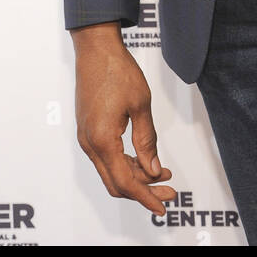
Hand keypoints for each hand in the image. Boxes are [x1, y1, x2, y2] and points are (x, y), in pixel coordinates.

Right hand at [73, 26, 174, 216]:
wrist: (95, 49)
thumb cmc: (118, 71)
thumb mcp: (140, 105)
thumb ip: (147, 141)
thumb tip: (154, 171)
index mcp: (102, 140)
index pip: (125, 182)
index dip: (146, 197)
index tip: (163, 206)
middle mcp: (90, 144)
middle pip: (117, 183)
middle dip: (144, 191)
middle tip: (170, 190)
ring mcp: (87, 138)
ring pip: (112, 172)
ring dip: (137, 177)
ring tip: (164, 175)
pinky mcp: (89, 131)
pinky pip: (107, 158)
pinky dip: (127, 163)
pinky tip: (146, 160)